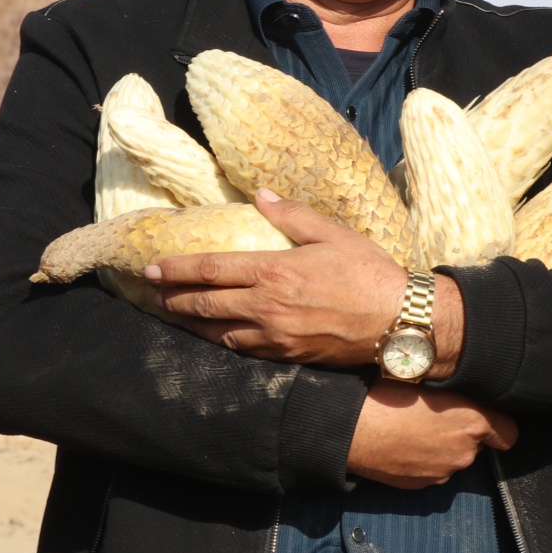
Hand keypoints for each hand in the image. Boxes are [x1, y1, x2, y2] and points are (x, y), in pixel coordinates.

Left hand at [148, 189, 461, 370]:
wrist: (398, 321)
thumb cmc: (368, 272)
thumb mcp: (331, 233)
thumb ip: (291, 215)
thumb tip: (261, 195)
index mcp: (274, 271)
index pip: (211, 270)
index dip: (177, 270)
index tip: (152, 269)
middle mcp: (267, 307)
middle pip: (206, 305)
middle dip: (175, 300)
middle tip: (154, 296)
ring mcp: (275, 336)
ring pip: (220, 333)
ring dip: (193, 325)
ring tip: (177, 317)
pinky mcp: (288, 356)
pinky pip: (244, 351)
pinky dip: (223, 343)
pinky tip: (217, 338)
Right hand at [346, 381, 518, 488]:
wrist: (349, 428)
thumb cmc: (385, 395)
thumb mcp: (427, 380)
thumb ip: (455, 394)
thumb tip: (463, 391)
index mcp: (471, 422)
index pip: (509, 433)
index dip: (499, 424)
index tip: (486, 415)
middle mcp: (463, 453)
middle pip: (477, 445)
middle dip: (464, 432)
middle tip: (437, 413)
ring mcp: (442, 473)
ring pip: (453, 457)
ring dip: (442, 446)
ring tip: (414, 427)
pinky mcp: (420, 485)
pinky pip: (432, 470)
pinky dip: (424, 459)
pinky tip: (403, 443)